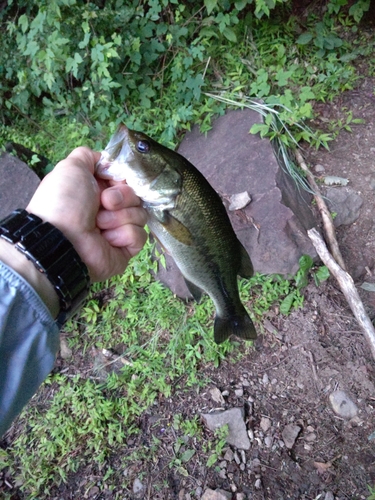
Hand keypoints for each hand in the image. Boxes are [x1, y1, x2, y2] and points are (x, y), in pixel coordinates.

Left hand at [26, 147, 147, 281]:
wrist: (62, 239)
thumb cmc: (65, 202)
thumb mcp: (71, 168)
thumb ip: (87, 156)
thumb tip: (104, 159)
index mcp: (97, 192)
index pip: (125, 180)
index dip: (121, 179)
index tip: (112, 181)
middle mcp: (108, 210)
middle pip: (135, 196)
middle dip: (122, 197)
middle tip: (104, 203)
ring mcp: (118, 230)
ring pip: (140, 215)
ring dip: (120, 217)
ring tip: (99, 224)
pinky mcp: (126, 249)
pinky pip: (139, 235)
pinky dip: (123, 234)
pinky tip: (106, 239)